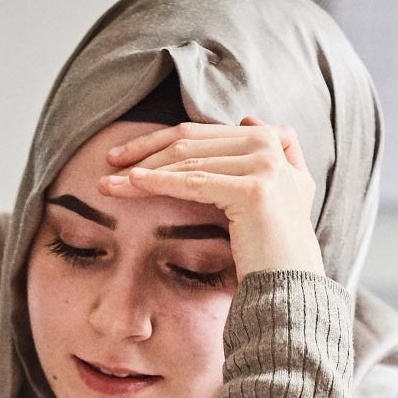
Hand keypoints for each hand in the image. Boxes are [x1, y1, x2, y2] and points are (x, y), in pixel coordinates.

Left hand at [97, 117, 324, 278]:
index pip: (202, 132)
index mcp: (271, 139)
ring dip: (142, 171)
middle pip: (191, 142)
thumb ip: (277, 151)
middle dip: (144, 152)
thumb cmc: (276, 240)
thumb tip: (248, 118)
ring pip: (188, 162)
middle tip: (108, 163)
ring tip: (108, 183)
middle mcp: (269, 145)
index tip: (126, 154)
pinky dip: (159, 182)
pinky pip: (195, 182)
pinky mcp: (253, 190)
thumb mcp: (284, 188)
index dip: (160, 140)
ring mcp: (265, 166)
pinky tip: (131, 183)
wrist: (290, 279)